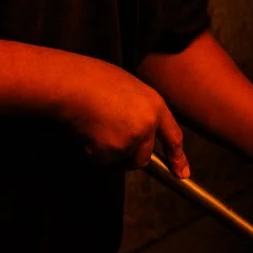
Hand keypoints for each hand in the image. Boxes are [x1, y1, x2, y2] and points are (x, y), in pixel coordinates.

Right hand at [58, 57, 186, 171]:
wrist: (71, 83)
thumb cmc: (92, 79)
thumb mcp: (127, 88)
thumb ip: (138, 111)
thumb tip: (134, 130)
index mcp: (154, 105)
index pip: (173, 136)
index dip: (178, 157)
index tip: (182, 172)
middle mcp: (147, 125)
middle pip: (144, 158)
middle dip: (129, 157)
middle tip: (109, 142)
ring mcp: (130, 140)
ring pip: (121, 161)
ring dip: (109, 154)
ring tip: (95, 127)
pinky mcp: (111, 152)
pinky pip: (102, 161)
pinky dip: (92, 152)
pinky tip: (86, 132)